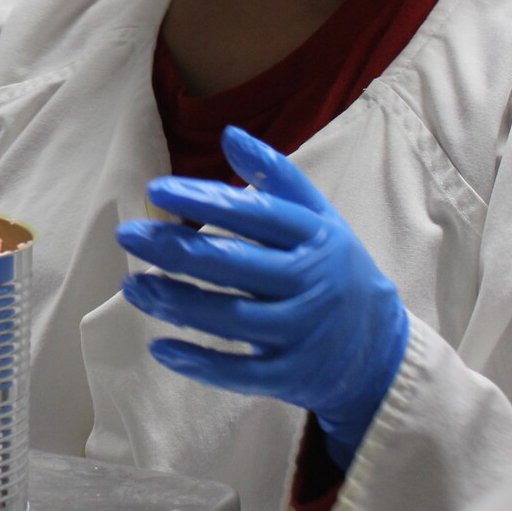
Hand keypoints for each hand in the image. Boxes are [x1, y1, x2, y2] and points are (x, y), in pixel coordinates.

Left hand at [116, 125, 410, 469]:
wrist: (383, 348)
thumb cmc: (334, 268)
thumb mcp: (317, 218)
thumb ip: (275, 176)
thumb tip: (229, 134)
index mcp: (315, 238)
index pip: (255, 215)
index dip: (204, 200)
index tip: (155, 188)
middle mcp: (311, 284)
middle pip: (234, 265)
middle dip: (174, 249)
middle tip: (127, 236)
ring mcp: (304, 334)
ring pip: (230, 319)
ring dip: (175, 302)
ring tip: (133, 287)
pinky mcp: (293, 376)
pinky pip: (239, 373)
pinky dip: (198, 363)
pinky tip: (160, 347)